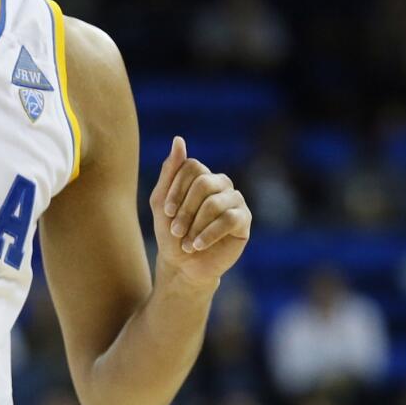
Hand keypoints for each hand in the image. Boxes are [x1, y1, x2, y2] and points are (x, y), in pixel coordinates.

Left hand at [149, 136, 251, 289]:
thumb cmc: (170, 232)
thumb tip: (178, 140)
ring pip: (215, 203)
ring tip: (186, 242)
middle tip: (175, 230)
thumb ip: (169, 171)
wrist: (182, 264)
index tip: (166, 211)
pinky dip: (209, 233)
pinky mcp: (244, 220)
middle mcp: (220, 183)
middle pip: (203, 183)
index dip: (176, 189)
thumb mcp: (161, 201)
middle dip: (185, 209)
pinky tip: (197, 245)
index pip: (191, 166)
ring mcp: (235, 199)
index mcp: (201, 175)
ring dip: (195, 225)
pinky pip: (229, 219)